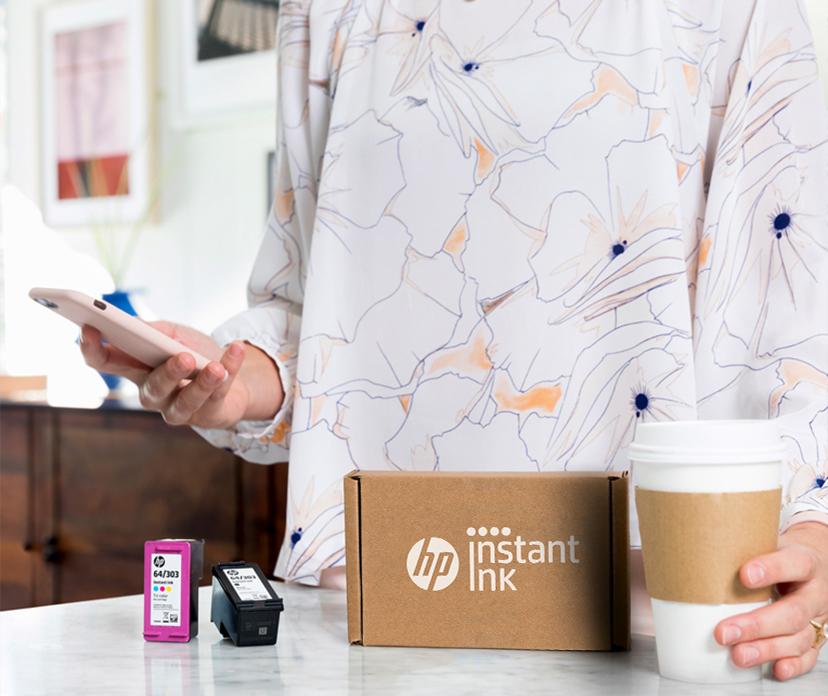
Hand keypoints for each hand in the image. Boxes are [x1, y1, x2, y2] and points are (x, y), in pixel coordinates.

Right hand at [79, 321, 282, 428]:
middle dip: (168, 373)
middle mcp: (153, 394)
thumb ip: (152, 330)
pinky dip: (229, 370)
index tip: (88, 329)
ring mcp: (180, 409)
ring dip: (203, 383)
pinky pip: (219, 396)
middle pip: (152, 388)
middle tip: (182, 356)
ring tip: (215, 368)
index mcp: (136, 369)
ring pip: (186, 402)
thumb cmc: (194, 353)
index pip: (105, 362)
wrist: (231, 373)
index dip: (92, 349)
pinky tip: (234, 351)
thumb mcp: (173, 334)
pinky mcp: (208, 416)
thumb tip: (131, 325)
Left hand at [714, 521, 827, 679]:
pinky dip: (792, 664)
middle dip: (756, 625)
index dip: (771, 569)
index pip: (794, 564)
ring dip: (767, 649)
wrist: (813, 565)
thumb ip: (740, 548)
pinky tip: (774, 668)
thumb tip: (689, 549)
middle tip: (724, 632)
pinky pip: (809, 655)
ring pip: (798, 638)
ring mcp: (818, 617)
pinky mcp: (817, 636)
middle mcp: (814, 592)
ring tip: (738, 654)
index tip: (744, 575)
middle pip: (793, 612)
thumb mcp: (767, 543)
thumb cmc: (779, 554)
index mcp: (805, 562)